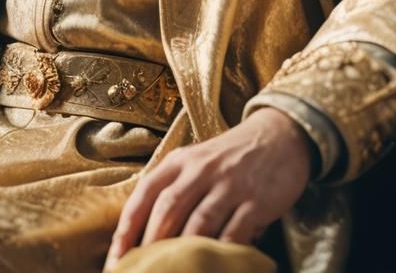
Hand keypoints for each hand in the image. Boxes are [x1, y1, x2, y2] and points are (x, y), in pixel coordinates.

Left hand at [104, 108, 311, 268]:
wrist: (279, 136)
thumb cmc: (230, 157)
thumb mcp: (196, 161)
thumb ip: (173, 189)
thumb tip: (142, 234)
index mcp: (180, 160)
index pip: (145, 194)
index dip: (127, 229)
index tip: (116, 260)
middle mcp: (201, 170)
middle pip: (168, 211)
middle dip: (151, 247)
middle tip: (142, 272)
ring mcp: (229, 185)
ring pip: (199, 225)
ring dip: (183, 255)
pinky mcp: (256, 201)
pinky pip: (234, 234)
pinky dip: (222, 255)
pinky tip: (214, 268)